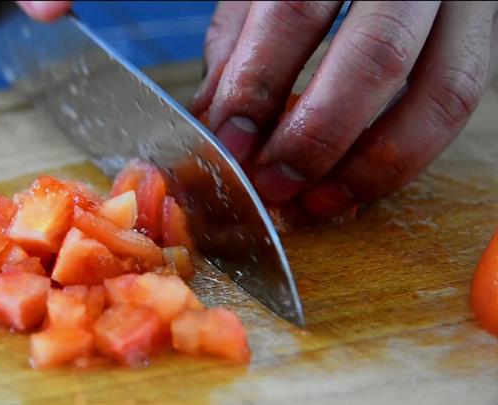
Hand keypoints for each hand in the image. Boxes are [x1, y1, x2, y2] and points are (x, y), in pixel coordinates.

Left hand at [190, 1, 496, 222]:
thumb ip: (241, 44)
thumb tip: (219, 122)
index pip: (295, 12)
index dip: (259, 84)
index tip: (233, 142)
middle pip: (379, 54)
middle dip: (319, 135)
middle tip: (276, 183)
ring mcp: (463, 4)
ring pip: (442, 91)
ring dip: (374, 164)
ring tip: (318, 201)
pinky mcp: (480, 37)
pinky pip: (458, 102)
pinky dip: (406, 155)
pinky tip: (357, 181)